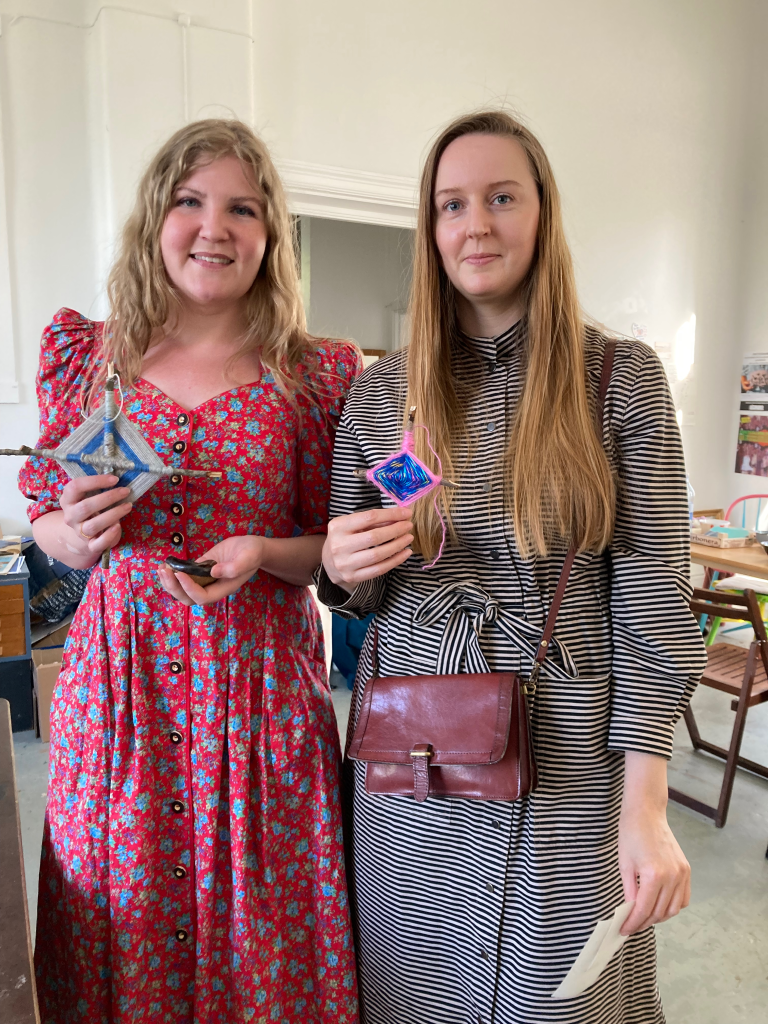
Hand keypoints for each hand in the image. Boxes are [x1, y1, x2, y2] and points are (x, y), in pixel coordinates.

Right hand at [60, 474, 131, 557]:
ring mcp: (78, 532)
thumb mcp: (89, 497)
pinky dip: (109, 536)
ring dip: (113, 514)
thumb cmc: (92, 509)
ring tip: (128, 506)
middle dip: (108, 497)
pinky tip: (118, 526)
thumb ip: (99, 488)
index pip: (75, 487)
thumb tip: (117, 479)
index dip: (95, 481)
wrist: (85, 534)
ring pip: (93, 525)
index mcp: (68, 500)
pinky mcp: (89, 545)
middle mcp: (70, 516)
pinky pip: (98, 544)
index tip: (115, 479)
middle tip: (125, 491)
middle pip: (85, 507)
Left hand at [157, 535, 263, 605]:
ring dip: (170, 582)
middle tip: (165, 571)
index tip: (180, 574)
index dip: (189, 588)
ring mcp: (205, 579)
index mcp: (223, 588)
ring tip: (161, 568)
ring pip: (183, 590)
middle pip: (188, 598)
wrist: (253, 547)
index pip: (202, 597)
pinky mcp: (200, 569)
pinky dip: (173, 573)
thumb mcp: (248, 557)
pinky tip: (165, 564)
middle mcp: (212, 587)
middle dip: (174, 587)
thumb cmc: (253, 553)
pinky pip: (184, 577)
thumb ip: (235, 567)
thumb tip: (213, 572)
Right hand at [322, 507, 413, 588]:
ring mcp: (345, 563)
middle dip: (396, 530)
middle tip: (409, 526)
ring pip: (378, 555)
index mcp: (338, 527)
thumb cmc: (344, 538)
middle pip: (374, 537)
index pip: (369, 517)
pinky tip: (405, 553)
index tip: (406, 513)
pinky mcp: (352, 577)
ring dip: (398, 545)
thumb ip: (373, 521)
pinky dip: (395, 560)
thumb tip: (400, 516)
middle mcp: (339, 545)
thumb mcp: (352, 525)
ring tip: (409, 538)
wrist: (328, 562)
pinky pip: (379, 569)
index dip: (391, 514)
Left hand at [618, 805, 690, 934]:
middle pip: (659, 913)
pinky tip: (660, 906)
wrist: (647, 813)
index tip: (624, 930)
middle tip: (632, 925)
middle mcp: (672, 877)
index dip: (633, 923)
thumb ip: (630, 892)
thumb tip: (630, 913)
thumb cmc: (631, 834)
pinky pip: (683, 898)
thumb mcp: (625, 865)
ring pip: (673, 909)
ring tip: (644, 917)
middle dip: (644, 922)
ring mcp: (682, 874)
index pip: (644, 910)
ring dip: (659, 917)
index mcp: (654, 875)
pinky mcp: (686, 870)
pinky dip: (673, 907)